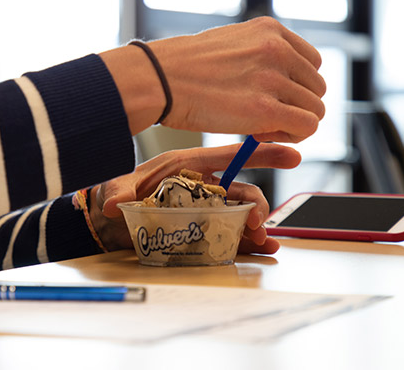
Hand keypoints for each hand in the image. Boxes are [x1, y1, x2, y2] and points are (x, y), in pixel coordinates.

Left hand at [89, 143, 301, 253]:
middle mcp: (202, 186)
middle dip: (256, 204)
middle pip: (240, 190)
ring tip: (262, 240)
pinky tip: (261, 248)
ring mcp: (204, 209)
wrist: (111, 219)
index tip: (292, 155)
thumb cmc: (120, 193)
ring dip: (255, 225)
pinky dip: (247, 242)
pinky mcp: (202, 229)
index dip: (262, 154)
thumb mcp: (118, 187)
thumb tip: (113, 203)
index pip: (230, 156)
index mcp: (189, 166)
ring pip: (240, 213)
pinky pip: (231, 234)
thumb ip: (118, 192)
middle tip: (258, 223)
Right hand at [101, 17, 325, 142]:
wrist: (158, 79)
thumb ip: (258, 55)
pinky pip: (306, 126)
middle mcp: (278, 50)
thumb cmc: (182, 67)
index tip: (275, 99)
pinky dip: (292, 136)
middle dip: (296, 107)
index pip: (311, 63)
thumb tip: (273, 80)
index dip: (296, 87)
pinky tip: (264, 135)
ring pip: (315, 110)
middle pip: (316, 88)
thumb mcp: (229, 44)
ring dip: (293, 124)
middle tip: (268, 119)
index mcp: (270, 31)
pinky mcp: (264, 109)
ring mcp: (272, 79)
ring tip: (263, 128)